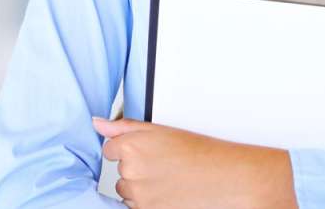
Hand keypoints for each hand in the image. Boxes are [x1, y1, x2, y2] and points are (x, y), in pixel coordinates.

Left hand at [92, 116, 297, 208]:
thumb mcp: (162, 130)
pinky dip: (151, 202)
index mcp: (132, 145)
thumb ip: (124, 126)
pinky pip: (137, 208)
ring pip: (128, 192)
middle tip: (165, 165)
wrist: (226, 179)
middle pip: (120, 172)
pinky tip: (170, 193)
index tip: (148, 151)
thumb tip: (97, 124)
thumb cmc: (200, 153)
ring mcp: (138, 195)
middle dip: (137, 169)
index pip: (110, 148)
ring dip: (142, 188)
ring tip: (170, 179)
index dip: (129, 149)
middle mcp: (131, 171)